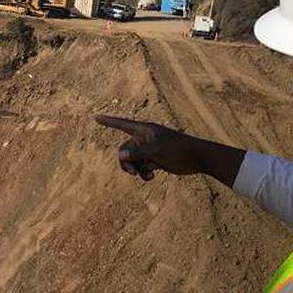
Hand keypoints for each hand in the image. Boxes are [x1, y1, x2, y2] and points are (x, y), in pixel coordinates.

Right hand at [94, 115, 212, 181]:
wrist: (196, 158)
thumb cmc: (178, 149)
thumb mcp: (156, 150)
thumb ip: (137, 152)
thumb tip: (120, 155)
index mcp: (144, 130)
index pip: (121, 124)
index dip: (108, 121)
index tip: (95, 117)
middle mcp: (144, 138)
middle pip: (124, 150)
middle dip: (126, 163)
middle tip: (133, 173)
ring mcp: (149, 149)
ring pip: (133, 160)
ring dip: (137, 169)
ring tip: (147, 175)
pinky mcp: (155, 159)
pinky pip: (142, 167)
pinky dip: (144, 173)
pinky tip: (153, 176)